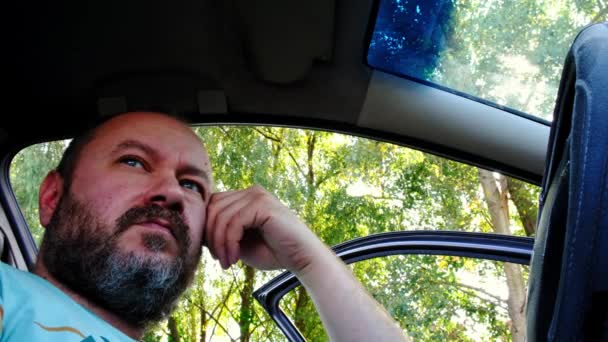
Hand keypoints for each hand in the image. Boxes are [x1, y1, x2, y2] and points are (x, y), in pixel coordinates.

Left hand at [205, 185, 322, 271]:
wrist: (301, 259)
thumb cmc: (272, 252)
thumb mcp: (239, 242)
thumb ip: (221, 232)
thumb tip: (196, 230)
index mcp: (245, 197)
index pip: (212, 205)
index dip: (208, 229)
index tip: (216, 254)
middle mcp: (251, 191)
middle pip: (213, 208)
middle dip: (211, 237)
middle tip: (220, 260)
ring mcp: (258, 195)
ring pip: (221, 216)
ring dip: (220, 244)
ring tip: (227, 262)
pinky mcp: (263, 205)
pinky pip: (234, 222)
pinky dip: (229, 243)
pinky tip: (235, 258)